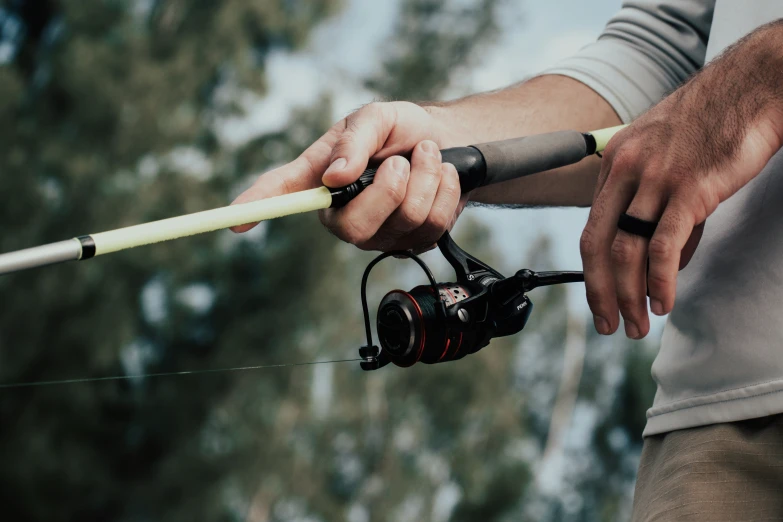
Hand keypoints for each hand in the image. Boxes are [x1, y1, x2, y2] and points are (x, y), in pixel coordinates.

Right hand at [231, 101, 471, 251]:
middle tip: (402, 161)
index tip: (234, 222)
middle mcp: (344, 213)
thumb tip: (335, 176)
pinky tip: (442, 177)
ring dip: (426, 181)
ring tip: (426, 158)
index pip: (284, 193)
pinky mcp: (412, 242)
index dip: (257, 207)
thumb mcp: (376, 117)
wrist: (447, 144)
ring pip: (403, 222)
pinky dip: (445, 192)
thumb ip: (356, 141)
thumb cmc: (400, 130)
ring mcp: (378, 233)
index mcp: (323, 179)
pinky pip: (432, 226)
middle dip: (389, 190)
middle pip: (354, 228)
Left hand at [580, 26, 782, 338]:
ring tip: (637, 325)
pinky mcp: (689, 188)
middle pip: (596, 245)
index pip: (592, 229)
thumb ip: (658, 210)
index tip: (599, 299)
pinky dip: (659, 282)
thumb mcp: (668, 160)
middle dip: (599, 293)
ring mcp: (655, 179)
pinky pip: (663, 246)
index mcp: (615, 163)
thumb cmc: (714, 122)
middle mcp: (626, 171)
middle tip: (608, 326)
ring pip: (625, 251)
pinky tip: (663, 303)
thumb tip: (662, 264)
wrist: (753, 85)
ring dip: (628, 297)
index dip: (592, 272)